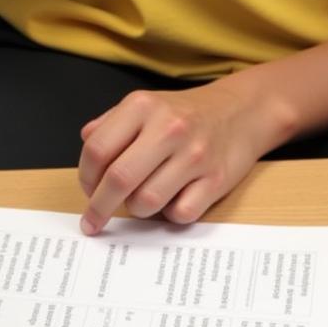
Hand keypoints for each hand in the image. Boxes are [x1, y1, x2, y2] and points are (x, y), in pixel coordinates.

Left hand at [78, 81, 282, 232]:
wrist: (242, 111)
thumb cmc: (184, 114)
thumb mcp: (144, 105)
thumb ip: (110, 124)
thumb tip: (86, 143)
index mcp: (142, 107)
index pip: (97, 150)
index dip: (85, 178)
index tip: (87, 191)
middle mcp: (169, 129)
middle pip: (119, 179)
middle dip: (99, 207)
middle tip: (93, 220)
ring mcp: (195, 155)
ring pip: (147, 202)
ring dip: (136, 209)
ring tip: (142, 199)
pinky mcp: (216, 180)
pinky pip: (180, 213)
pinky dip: (170, 214)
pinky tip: (172, 199)